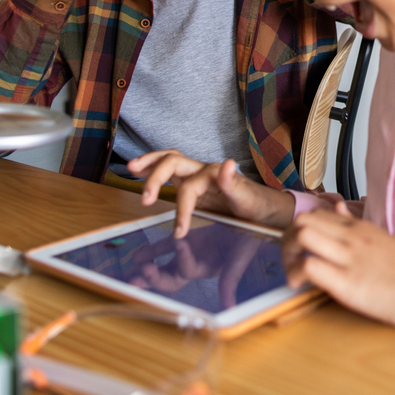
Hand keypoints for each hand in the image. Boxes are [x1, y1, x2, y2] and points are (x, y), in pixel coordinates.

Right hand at [127, 151, 295, 236]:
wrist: (264, 206)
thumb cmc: (256, 205)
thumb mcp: (248, 199)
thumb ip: (235, 184)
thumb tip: (228, 164)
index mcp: (215, 174)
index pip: (188, 189)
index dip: (181, 211)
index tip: (179, 233)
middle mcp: (203, 169)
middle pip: (174, 162)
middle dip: (156, 177)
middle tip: (145, 199)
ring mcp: (197, 173)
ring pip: (169, 160)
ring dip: (149, 163)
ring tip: (130, 168)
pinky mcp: (192, 181)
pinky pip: (170, 170)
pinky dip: (153, 168)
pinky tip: (139, 171)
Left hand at [281, 201, 394, 328]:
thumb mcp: (381, 238)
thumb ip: (354, 224)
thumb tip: (337, 208)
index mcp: (360, 227)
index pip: (316, 214)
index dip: (299, 231)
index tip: (300, 249)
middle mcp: (352, 237)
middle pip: (302, 221)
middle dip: (287, 240)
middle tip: (291, 261)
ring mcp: (349, 258)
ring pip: (301, 236)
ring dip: (287, 254)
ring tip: (294, 273)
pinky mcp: (347, 283)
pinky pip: (309, 267)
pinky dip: (296, 275)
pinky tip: (300, 286)